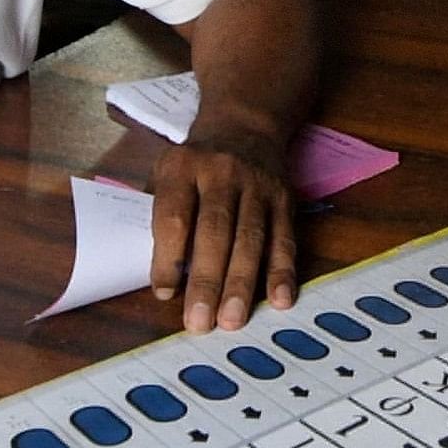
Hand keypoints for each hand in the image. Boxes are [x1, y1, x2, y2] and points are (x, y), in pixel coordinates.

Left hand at [151, 123, 299, 333]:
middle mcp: (222, 173)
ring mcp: (257, 186)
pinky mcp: (284, 199)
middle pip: (214, 231)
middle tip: (200, 322)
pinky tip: (280, 299)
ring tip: (233, 321)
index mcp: (183, 166)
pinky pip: (284, 239)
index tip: (165, 293)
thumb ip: (162, 217)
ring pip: (251, 239)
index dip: (168, 257)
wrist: (245, 125)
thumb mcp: (167, 172)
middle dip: (207, 280)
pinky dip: (283, 271)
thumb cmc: (196, 164)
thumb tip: (164, 279)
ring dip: (242, 284)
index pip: (174, 216)